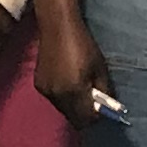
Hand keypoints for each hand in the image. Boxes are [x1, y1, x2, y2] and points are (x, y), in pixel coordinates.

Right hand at [32, 2, 112, 120]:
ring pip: (63, 109)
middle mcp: (57, 96)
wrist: (57, 26)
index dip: (96, 117)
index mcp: (74, 91)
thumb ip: (104, 91)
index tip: (102, 108)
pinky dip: (62, 96)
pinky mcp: (38, 85)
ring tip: (79, 87)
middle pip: (73, 118)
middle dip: (84, 113)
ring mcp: (46, 91)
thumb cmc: (83, 44)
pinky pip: (54, 99)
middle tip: (92, 99)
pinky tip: (66, 81)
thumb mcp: (100, 68)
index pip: (86, 120)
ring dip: (73, 105)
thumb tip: (107, 107)